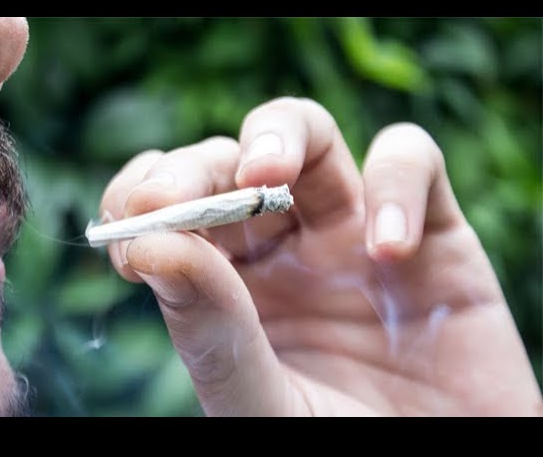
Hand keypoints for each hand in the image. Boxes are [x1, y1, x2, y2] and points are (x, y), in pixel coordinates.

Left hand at [99, 97, 541, 415]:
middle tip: (172, 194)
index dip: (144, 198)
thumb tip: (146, 244)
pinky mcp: (432, 229)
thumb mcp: (261, 400)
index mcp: (234, 285)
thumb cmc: (342, 444)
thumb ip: (210, 329)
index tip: (129, 225)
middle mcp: (288, 247)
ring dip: (280, 134)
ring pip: (310, 134)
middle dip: (198, 166)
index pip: (176, 208)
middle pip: (231, 161)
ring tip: (267, 173)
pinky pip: (412, 161)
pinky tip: (388, 248)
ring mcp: (355, 230)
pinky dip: (397, 185)